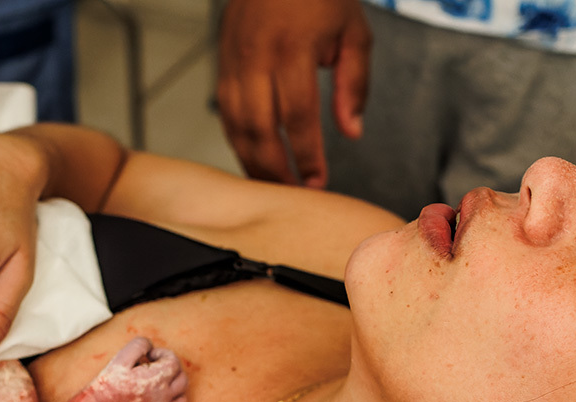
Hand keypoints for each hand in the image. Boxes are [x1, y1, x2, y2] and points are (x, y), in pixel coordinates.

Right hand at [86, 337, 188, 401]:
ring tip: (164, 387)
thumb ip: (139, 345)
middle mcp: (163, 396)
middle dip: (172, 370)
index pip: (174, 361)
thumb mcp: (121, 357)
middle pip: (182, 380)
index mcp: (157, 379)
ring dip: (178, 392)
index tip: (149, 356)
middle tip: (154, 368)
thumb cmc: (109, 382)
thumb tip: (151, 347)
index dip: (162, 354)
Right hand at [216, 0, 370, 187]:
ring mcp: (234, 60)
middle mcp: (257, 56)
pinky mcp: (222, 62)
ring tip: (272, 185)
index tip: (317, 182)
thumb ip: (354, 84)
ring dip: (252, 161)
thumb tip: (351, 132)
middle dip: (276, 169)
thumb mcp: (353, 33)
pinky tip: (253, 157)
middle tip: (293, 194)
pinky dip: (237, 140)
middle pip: (260, 129)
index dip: (307, 156)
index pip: (298, 117)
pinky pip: (225, 112)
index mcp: (293, 48)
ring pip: (236, 125)